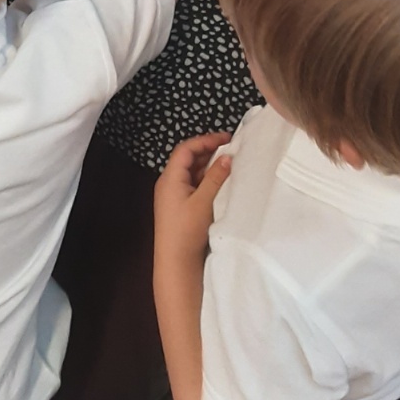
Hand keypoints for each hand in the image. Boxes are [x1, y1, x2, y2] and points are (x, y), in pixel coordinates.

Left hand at [153, 133, 231, 256]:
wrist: (175, 261)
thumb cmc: (186, 230)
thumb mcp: (203, 201)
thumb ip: (216, 178)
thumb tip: (228, 157)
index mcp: (170, 178)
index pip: (186, 149)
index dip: (205, 140)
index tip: (226, 138)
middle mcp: (169, 183)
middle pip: (188, 159)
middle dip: (209, 151)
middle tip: (231, 149)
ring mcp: (173, 195)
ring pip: (192, 172)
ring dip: (209, 166)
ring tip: (230, 163)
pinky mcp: (179, 206)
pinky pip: (193, 184)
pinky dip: (206, 179)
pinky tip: (221, 182)